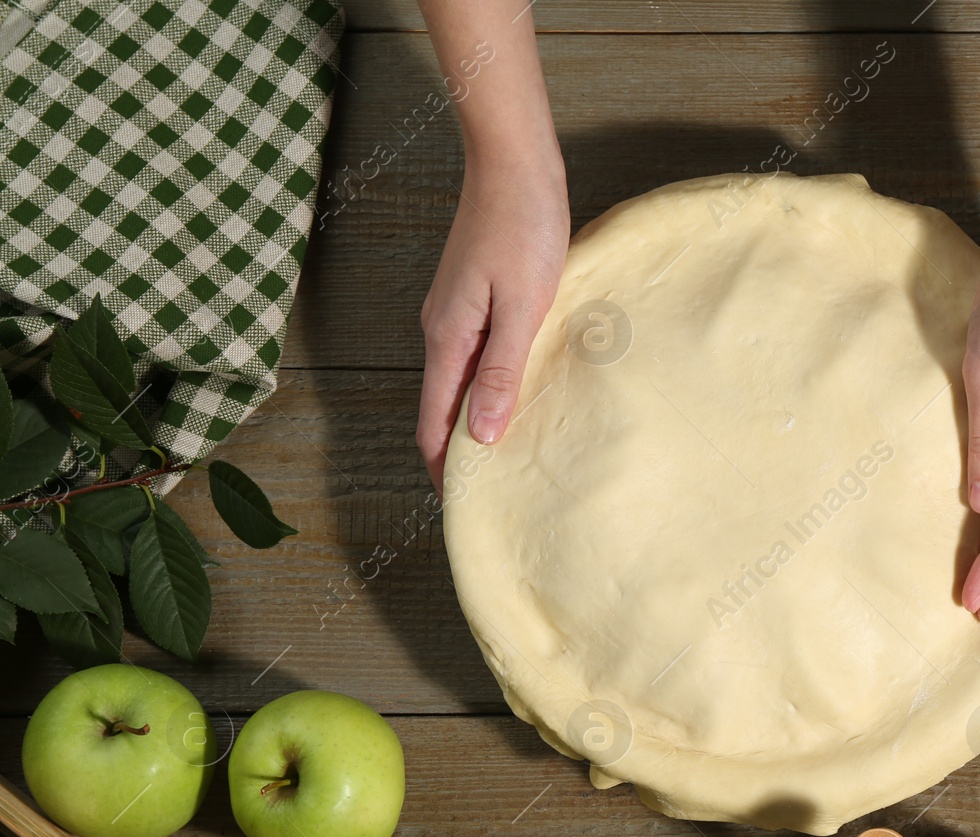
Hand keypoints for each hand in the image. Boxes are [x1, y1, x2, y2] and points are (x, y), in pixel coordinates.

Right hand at [417, 158, 568, 490]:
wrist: (515, 164)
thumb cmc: (523, 227)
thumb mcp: (523, 305)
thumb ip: (502, 371)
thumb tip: (483, 435)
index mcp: (447, 338)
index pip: (434, 422)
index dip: (444, 469)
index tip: (464, 507)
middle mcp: (442, 331)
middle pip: (441, 409)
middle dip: (459, 453)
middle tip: (491, 495)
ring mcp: (456, 314)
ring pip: (457, 384)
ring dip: (475, 421)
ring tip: (506, 458)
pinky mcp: (474, 300)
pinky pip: (474, 359)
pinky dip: (488, 388)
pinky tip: (514, 397)